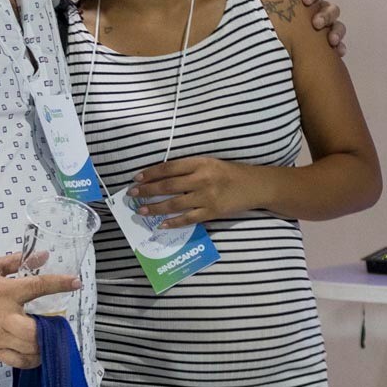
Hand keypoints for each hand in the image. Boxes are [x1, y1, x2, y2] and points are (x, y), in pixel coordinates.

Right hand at [0, 253, 79, 368]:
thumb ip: (17, 262)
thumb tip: (42, 255)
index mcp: (4, 291)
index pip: (38, 286)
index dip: (60, 284)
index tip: (75, 283)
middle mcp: (3, 316)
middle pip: (35, 330)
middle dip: (51, 330)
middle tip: (56, 325)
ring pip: (29, 349)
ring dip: (44, 346)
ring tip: (49, 339)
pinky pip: (18, 361)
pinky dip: (32, 360)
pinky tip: (36, 353)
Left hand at [128, 157, 262, 228]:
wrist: (255, 186)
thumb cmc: (229, 173)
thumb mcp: (209, 163)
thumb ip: (188, 168)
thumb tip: (161, 177)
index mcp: (200, 163)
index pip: (169, 168)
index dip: (151, 173)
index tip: (137, 177)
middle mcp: (202, 179)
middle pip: (168, 186)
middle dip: (147, 190)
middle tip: (132, 194)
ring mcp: (207, 197)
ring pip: (175, 204)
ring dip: (155, 208)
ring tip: (140, 210)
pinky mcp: (212, 212)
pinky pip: (189, 218)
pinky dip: (173, 222)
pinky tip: (161, 224)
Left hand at [263, 0, 346, 55]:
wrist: (267, 41)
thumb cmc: (270, 14)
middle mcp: (318, 11)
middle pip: (330, 8)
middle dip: (326, 14)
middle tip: (316, 23)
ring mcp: (324, 28)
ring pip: (337, 25)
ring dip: (336, 31)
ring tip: (331, 40)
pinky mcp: (325, 46)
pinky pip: (338, 45)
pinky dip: (340, 47)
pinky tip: (338, 52)